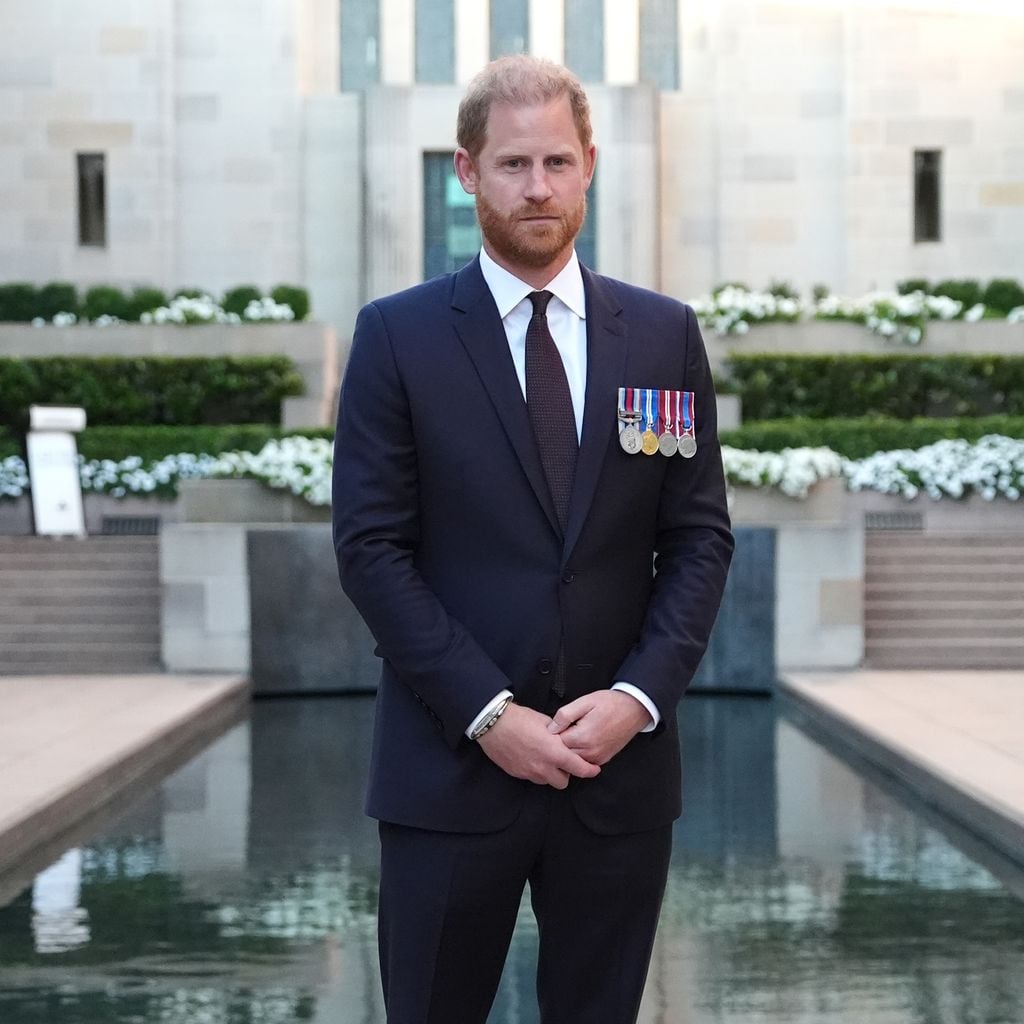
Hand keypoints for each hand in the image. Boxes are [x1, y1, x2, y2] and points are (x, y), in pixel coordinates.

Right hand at [478, 703, 600, 788]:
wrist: (494, 724)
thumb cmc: (520, 719)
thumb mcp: (546, 722)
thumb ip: (559, 734)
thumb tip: (565, 738)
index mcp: (554, 752)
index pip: (579, 769)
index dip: (590, 771)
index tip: (594, 769)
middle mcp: (543, 767)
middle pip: (564, 782)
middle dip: (566, 774)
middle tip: (564, 762)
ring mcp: (530, 773)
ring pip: (547, 782)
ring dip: (550, 774)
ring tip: (546, 759)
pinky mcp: (518, 774)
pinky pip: (533, 778)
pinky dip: (536, 771)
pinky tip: (532, 758)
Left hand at [547, 690, 652, 765]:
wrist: (634, 709)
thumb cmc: (611, 704)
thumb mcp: (584, 701)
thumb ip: (565, 715)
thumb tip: (551, 727)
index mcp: (583, 737)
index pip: (556, 743)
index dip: (553, 733)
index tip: (556, 725)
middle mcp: (590, 751)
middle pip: (563, 754)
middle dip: (559, 743)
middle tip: (564, 728)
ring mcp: (597, 758)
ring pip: (573, 759)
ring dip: (570, 748)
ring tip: (574, 732)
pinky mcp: (603, 759)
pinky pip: (584, 761)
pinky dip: (580, 753)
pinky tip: (582, 739)